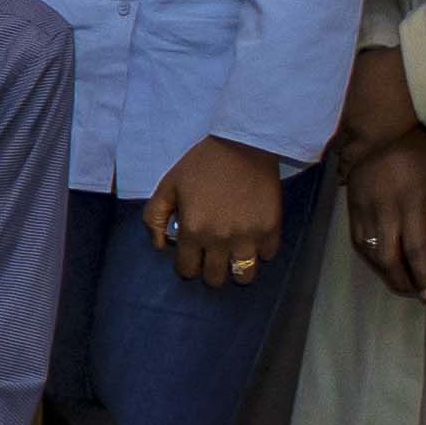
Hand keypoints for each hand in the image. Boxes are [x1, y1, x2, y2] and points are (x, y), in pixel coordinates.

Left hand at [144, 136, 287, 291]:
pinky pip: (268, 255)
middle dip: (209, 271)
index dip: (187, 266)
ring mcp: (249, 236)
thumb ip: (154, 218)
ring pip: (244, 276)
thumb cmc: (201, 165)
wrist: (242, 145)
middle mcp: (221, 239)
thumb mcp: (167, 187)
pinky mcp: (272, 228)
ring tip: (233, 256)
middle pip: (215, 279)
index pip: (187, 270)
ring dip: (236, 270)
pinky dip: (260, 251)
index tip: (190, 256)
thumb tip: (159, 246)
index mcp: (193, 230)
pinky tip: (252, 238)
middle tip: (211, 256)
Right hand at [343, 132, 425, 302]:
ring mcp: (364, 211)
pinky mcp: (351, 209)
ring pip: (370, 254)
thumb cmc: (417, 153)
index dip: (423, 275)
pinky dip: (370, 258)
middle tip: (415, 293)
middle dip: (401, 282)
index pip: (416, 249)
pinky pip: (358, 241)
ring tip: (400, 282)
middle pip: (388, 258)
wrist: (377, 134)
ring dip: (385, 273)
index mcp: (410, 204)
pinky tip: (381, 263)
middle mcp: (384, 212)